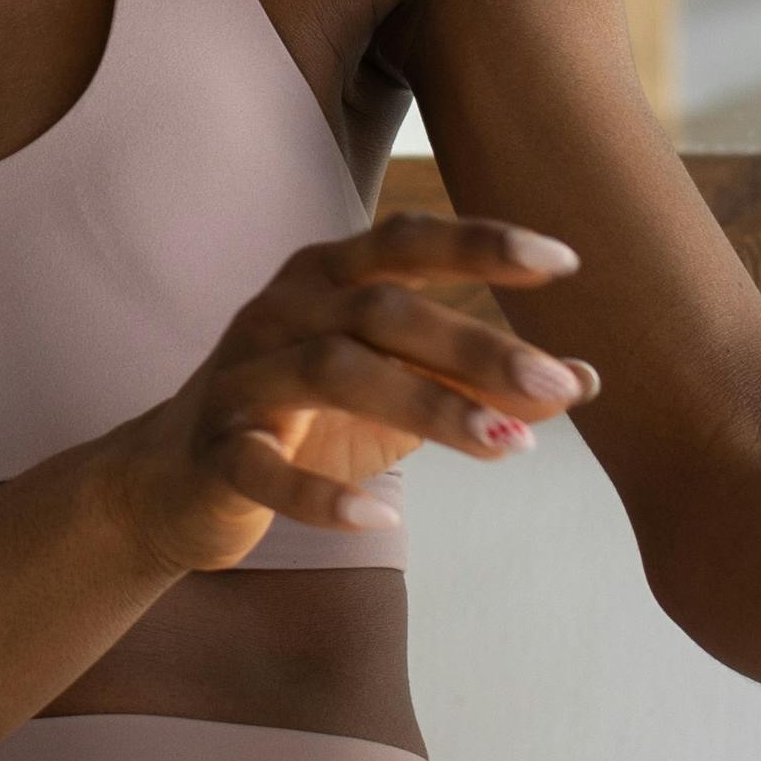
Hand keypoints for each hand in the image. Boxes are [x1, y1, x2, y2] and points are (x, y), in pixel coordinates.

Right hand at [107, 214, 594, 573]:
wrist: (174, 481)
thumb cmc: (305, 420)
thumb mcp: (398, 393)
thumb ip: (479, 381)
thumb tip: (587, 380)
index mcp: (327, 276)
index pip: (406, 240)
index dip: (482, 243)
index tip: (565, 260)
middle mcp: (282, 310)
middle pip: (384, 310)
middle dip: (477, 346)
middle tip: (556, 384)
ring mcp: (242, 378)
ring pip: (334, 372)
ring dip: (427, 406)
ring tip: (506, 446)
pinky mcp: (215, 452)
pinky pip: (264, 469)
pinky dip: (322, 495)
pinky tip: (384, 520)